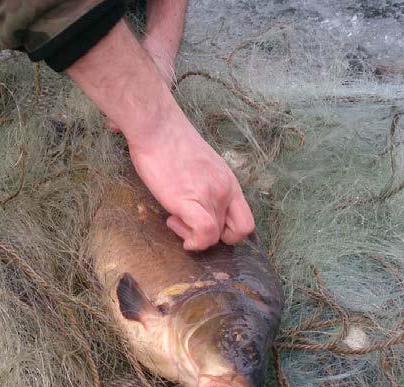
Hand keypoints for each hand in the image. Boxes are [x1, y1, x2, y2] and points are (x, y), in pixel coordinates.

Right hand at [66, 20, 254, 249]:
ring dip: (192, 235)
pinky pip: (204, 235)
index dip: (228, 233)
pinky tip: (177, 229)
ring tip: (174, 217)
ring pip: (214, 237)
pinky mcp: (190, 201)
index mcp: (230, 183)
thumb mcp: (200, 165)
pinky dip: (194, 242)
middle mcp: (225, 191)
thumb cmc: (170, 141)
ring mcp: (210, 196)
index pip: (246, 223)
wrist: (157, 126)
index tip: (205, 224)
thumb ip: (205, 183)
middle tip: (185, 221)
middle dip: (206, 235)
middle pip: (229, 234)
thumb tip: (192, 192)